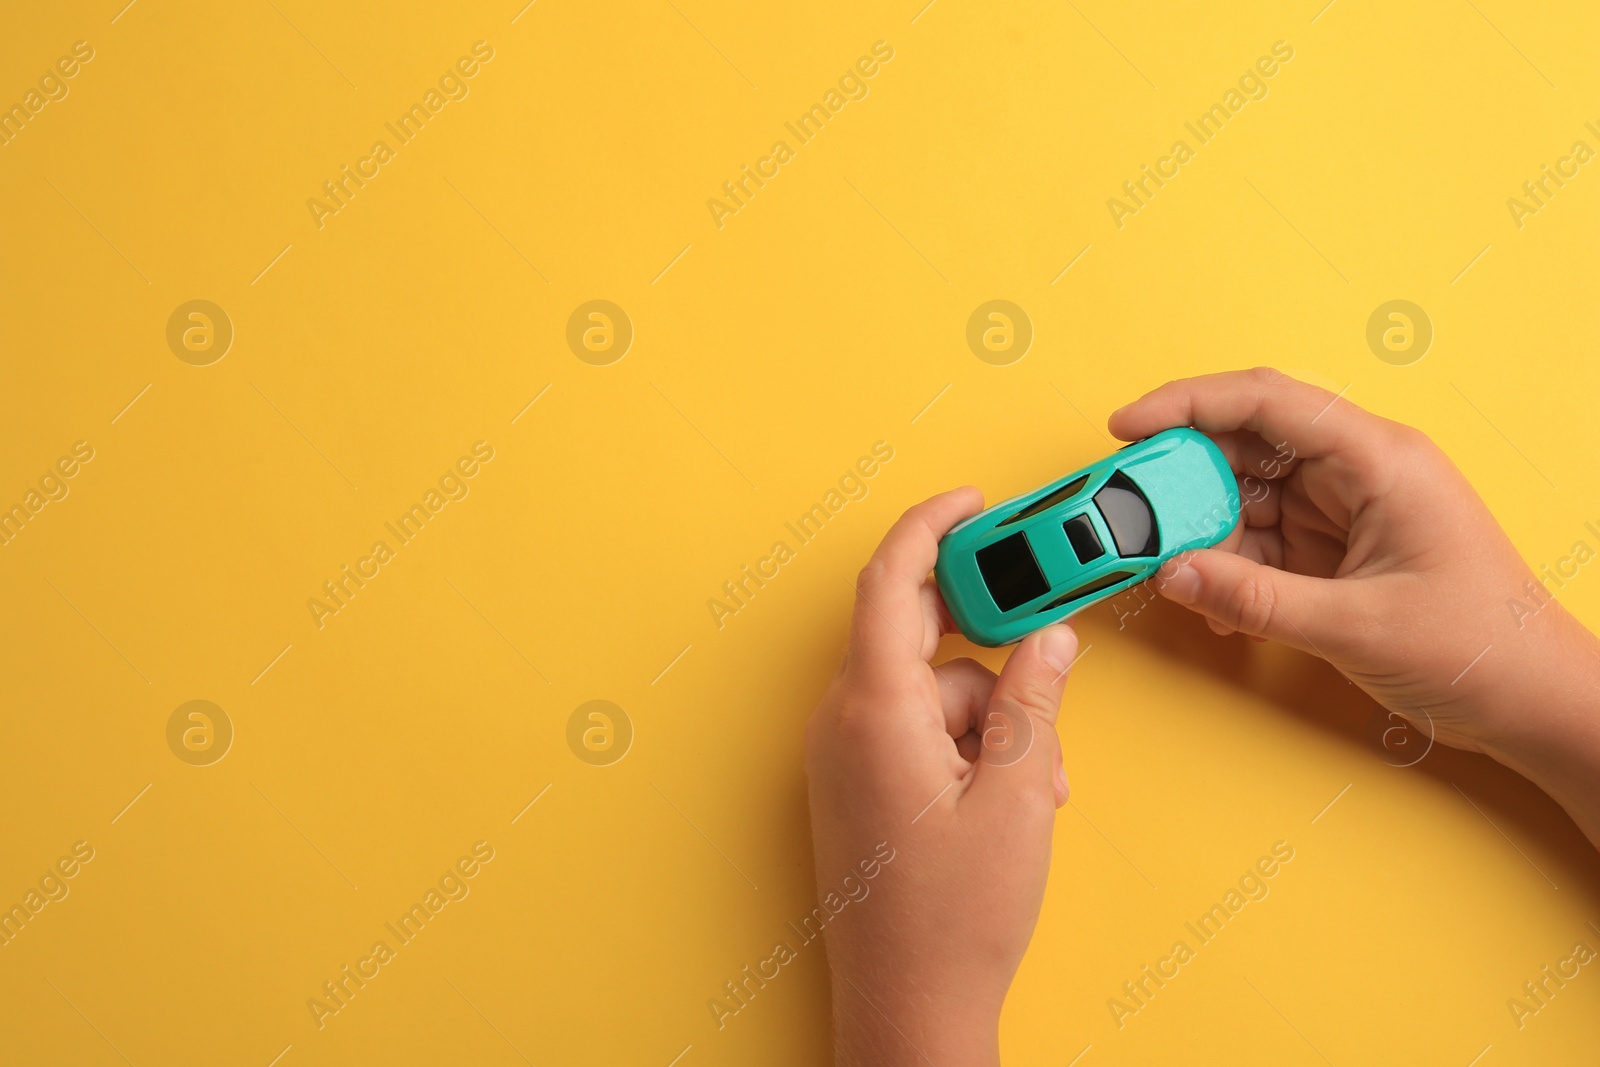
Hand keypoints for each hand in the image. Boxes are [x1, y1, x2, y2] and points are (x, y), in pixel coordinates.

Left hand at [805, 487, 1078, 1066]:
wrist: (909, 1009)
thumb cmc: (954, 917)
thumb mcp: (1018, 795)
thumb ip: (1034, 703)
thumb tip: (1050, 639)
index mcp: (873, 711)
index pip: (890, 583)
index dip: (930, 528)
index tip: (970, 502)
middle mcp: (844, 725)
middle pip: (920, 641)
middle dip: (993, 653)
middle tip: (1045, 658)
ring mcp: (844, 759)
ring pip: (930, 694)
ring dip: (993, 719)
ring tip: (1038, 785)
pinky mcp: (855, 788)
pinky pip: (914, 733)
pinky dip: (966, 747)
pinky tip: (1010, 798)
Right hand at [1110, 367, 1599, 842]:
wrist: (1535, 703)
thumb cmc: (1482, 649)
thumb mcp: (1355, 626)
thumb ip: (1255, 599)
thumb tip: (1175, 575)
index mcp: (1380, 460)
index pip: (1268, 400)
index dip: (1189, 403)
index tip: (1128, 427)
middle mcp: (1360, 472)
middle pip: (1247, 444)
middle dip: (1185, 478)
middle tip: (1134, 515)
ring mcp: (1347, 510)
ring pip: (1247, 495)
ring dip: (1205, 533)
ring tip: (1179, 574)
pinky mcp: (1338, 548)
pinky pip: (1262, 540)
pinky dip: (1230, 567)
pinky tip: (1218, 601)